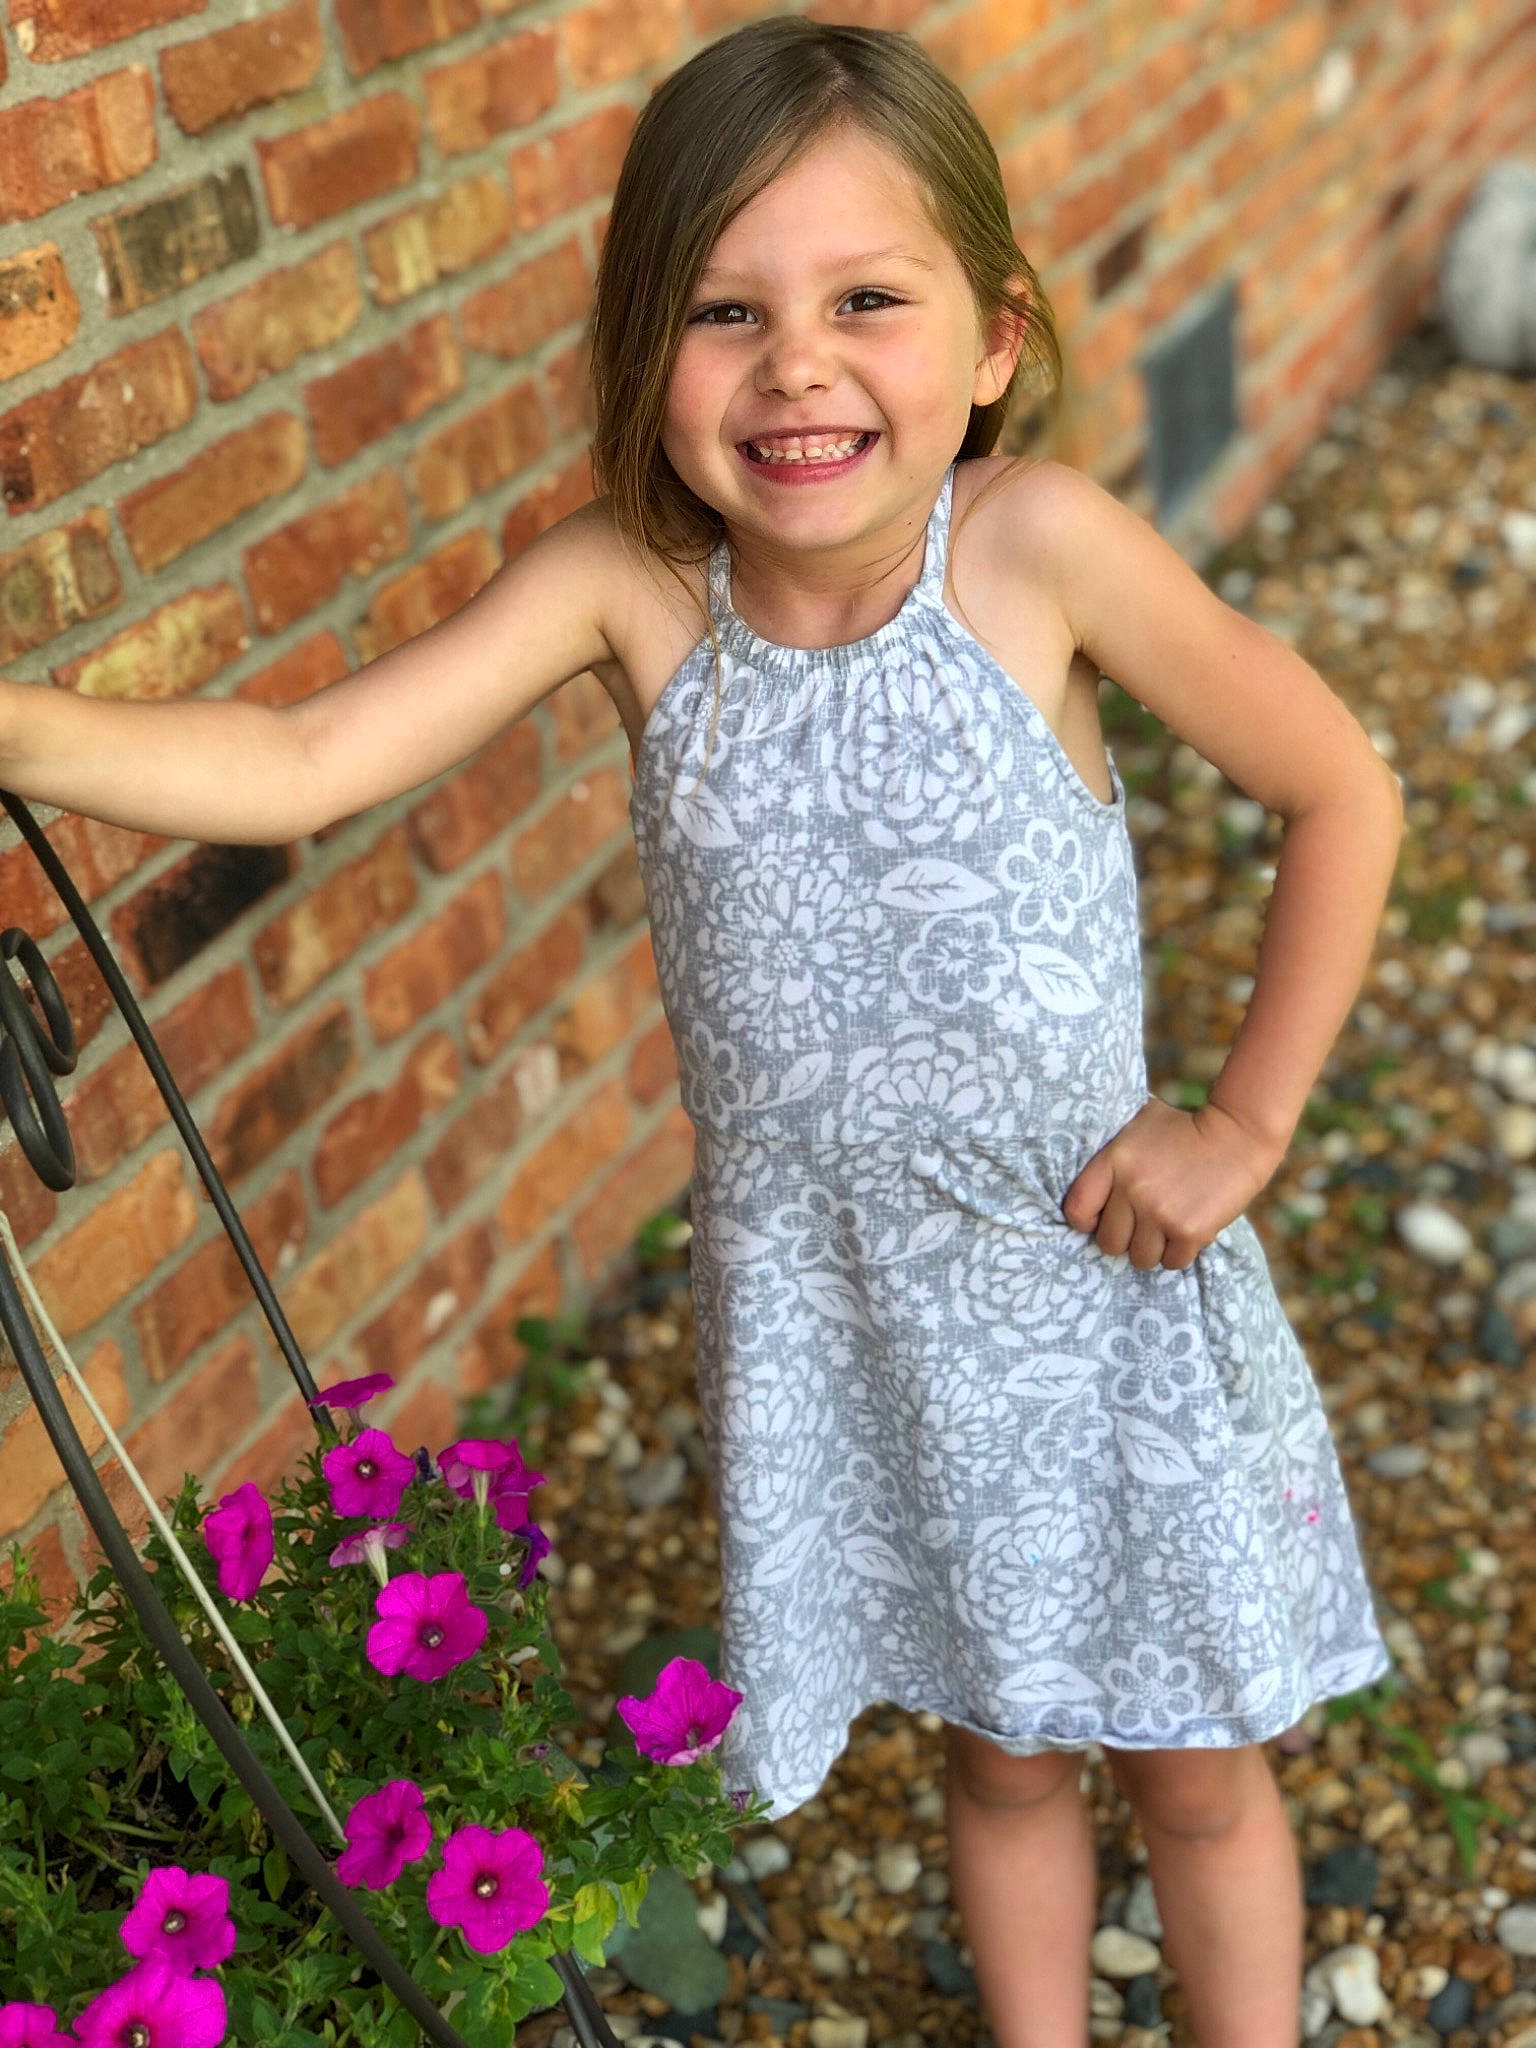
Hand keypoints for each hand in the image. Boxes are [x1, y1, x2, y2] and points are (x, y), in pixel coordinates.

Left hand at [1059, 1096, 1285, 1270]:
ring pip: (1140, 1258)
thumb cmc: (1180, 1129)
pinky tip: (1186, 1228)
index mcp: (1113, 1161)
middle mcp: (1133, 1189)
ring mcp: (1160, 1212)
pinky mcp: (1190, 1230)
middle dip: (1124, 1237)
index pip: (1076, 1210)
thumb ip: (1109, 1152)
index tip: (1101, 1217)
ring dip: (1152, 1247)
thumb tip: (1073, 1171)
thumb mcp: (1136, 1125)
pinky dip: (1178, 1252)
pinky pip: (1171, 1262)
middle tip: (1141, 1222)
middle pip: (1109, 1243)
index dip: (1086, 1221)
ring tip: (1165, 1224)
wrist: (1236, 1135)